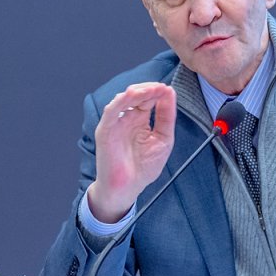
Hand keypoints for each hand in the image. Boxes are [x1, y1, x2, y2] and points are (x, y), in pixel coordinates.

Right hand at [87, 82, 175, 222]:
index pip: (149, 99)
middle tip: (161, 87)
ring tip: (151, 89)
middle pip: (136, 95)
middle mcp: (127, 118)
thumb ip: (166, 117)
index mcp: (140, 120)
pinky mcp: (105, 130)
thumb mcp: (163, 139)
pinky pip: (111, 111)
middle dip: (149, 89)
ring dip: (137, 92)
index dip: (158, 92)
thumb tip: (170, 92)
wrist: (128, 188)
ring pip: (123, 99)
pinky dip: (120, 101)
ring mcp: (116, 122)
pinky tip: (131, 94)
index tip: (168, 89)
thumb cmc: (143, 167)